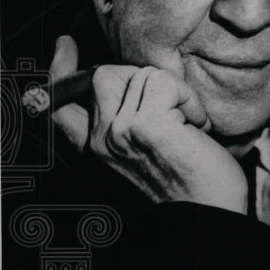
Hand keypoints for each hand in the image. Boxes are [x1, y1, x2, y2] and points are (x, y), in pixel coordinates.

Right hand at [50, 35, 247, 212]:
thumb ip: (122, 126)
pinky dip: (190, 100)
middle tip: (173, 108)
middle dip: (143, 79)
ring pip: (140, 74)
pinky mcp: (147, 127)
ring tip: (189, 126)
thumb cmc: (190, 190)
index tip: (66, 46)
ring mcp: (120, 133)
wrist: (209, 223)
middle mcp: (100, 143)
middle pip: (104, 75)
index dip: (60, 71)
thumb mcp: (143, 157)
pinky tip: (198, 128)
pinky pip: (166, 83)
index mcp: (95, 151)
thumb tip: (129, 84)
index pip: (61, 104)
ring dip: (175, 94)